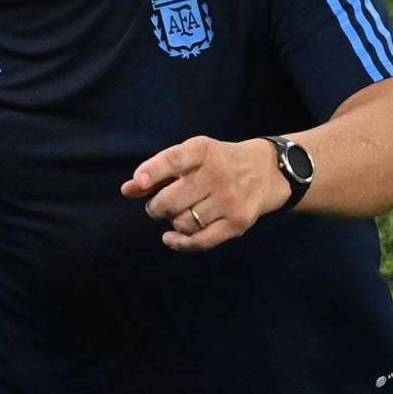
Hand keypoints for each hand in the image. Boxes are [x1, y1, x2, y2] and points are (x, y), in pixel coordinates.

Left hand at [121, 136, 287, 251]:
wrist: (265, 172)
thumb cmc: (215, 164)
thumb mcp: (190, 158)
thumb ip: (157, 172)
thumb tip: (127, 190)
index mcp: (202, 151)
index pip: (173, 160)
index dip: (153, 171)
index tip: (138, 181)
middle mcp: (218, 174)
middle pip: (170, 201)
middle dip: (156, 207)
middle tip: (159, 205)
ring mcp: (230, 199)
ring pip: (182, 222)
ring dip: (173, 221)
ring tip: (181, 212)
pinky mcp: (238, 222)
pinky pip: (200, 241)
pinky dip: (180, 243)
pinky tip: (171, 238)